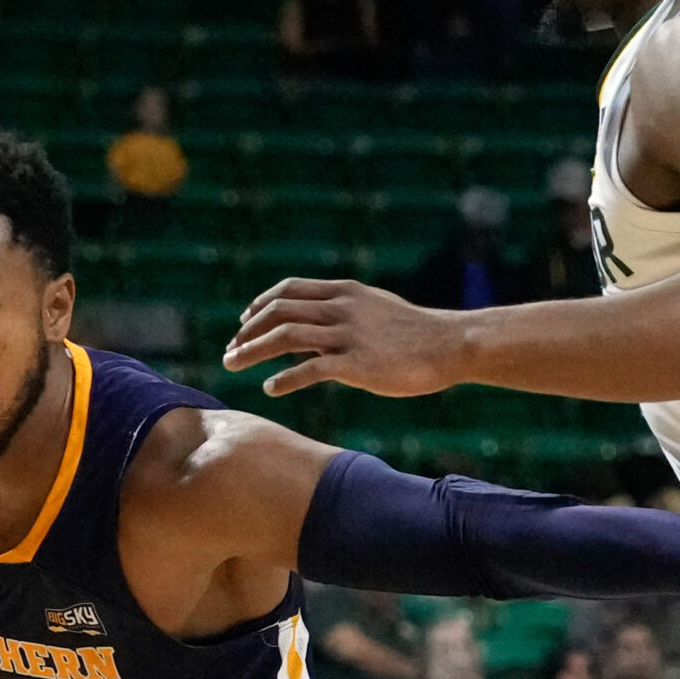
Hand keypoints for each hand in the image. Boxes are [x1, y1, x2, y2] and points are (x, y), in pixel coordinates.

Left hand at [222, 279, 464, 397]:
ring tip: (233, 365)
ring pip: (286, 336)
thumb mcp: (374, 310)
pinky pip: (310, 370)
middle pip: (279, 311)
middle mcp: (342, 308)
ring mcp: (349, 335)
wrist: (450, 345)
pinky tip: (270, 388)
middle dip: (247, 331)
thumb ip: (341, 314)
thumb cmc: (414, 333)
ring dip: (253, 351)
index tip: (243, 322)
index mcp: (345, 292)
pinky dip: (284, 379)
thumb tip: (309, 330)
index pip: (289, 290)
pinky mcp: (357, 364)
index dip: (260, 305)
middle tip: (230, 350)